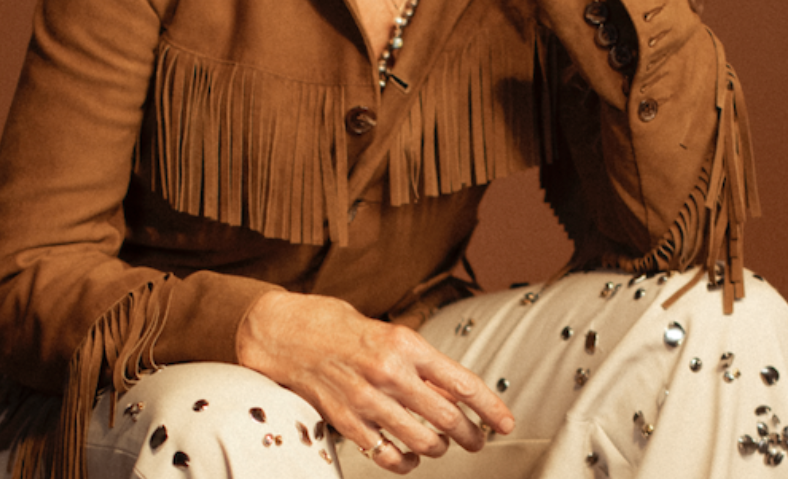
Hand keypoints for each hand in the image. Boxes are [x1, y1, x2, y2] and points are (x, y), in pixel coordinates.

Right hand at [235, 291, 514, 473]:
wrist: (281, 331)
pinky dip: (403, 461)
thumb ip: (416, 362)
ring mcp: (366, 400)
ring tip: (441, 445)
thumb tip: (449, 391)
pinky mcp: (345, 421)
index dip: (490, 407)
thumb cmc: (334, 325)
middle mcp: (389, 372)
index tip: (505, 421)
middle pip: (447, 417)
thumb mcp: (385, 331)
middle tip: (477, 440)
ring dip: (438, 448)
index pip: (462, 382)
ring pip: (421, 440)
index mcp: (404, 343)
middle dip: (470, 434)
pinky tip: (408, 457)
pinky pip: (385, 454)